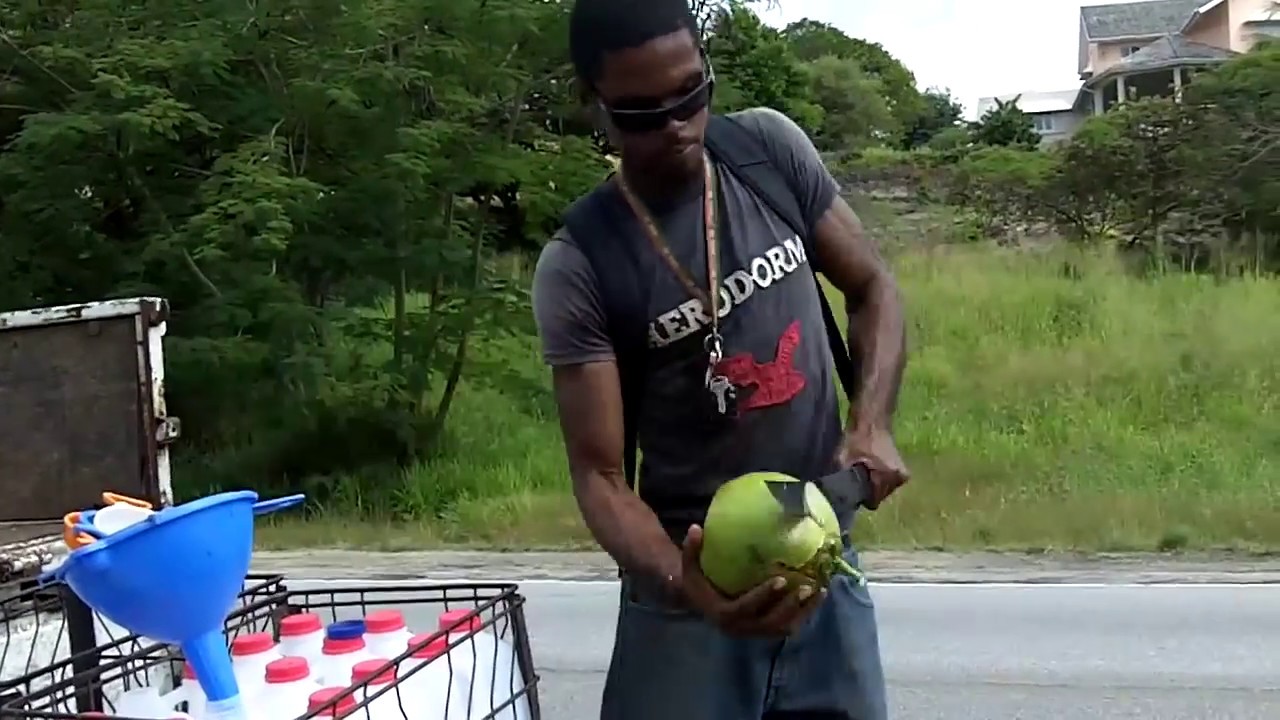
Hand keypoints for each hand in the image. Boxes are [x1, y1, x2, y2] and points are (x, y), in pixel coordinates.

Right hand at [678, 524, 824, 636]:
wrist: (700, 604)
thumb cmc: (697, 581)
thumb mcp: (689, 566)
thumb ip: (692, 549)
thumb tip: (696, 528)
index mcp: (722, 614)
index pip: (745, 608)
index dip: (763, 596)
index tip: (782, 579)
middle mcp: (740, 628)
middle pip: (770, 623)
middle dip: (790, 607)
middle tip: (809, 587)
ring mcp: (754, 632)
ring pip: (783, 628)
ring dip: (803, 612)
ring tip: (820, 591)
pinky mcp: (764, 631)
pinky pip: (787, 627)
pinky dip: (804, 614)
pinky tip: (818, 597)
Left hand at [836, 425, 909, 508]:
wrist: (872, 420)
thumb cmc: (857, 437)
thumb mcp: (843, 458)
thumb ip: (844, 480)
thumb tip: (840, 497)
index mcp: (888, 475)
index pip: (873, 501)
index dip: (861, 496)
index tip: (854, 485)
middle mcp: (900, 478)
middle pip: (879, 496)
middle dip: (868, 490)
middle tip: (858, 474)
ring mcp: (903, 475)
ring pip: (883, 490)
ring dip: (874, 484)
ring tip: (864, 468)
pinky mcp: (902, 471)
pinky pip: (887, 483)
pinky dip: (879, 478)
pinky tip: (871, 467)